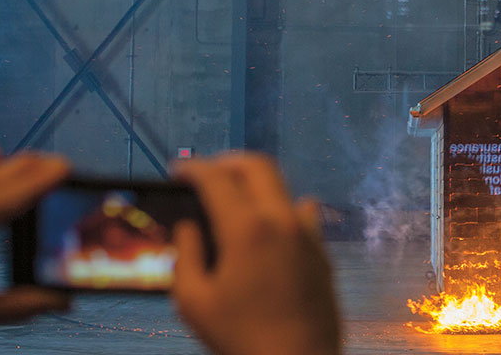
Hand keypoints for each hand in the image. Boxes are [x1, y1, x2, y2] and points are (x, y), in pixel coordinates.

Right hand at [171, 154, 339, 354]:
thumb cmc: (243, 337)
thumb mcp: (194, 301)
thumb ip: (186, 255)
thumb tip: (188, 228)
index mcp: (248, 229)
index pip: (216, 179)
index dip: (192, 169)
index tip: (178, 171)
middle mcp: (283, 222)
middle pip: (257, 167)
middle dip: (227, 163)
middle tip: (206, 173)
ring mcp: (308, 236)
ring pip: (284, 189)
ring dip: (256, 186)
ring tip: (234, 200)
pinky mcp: (322, 255)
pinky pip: (303, 217)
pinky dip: (281, 210)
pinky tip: (271, 224)